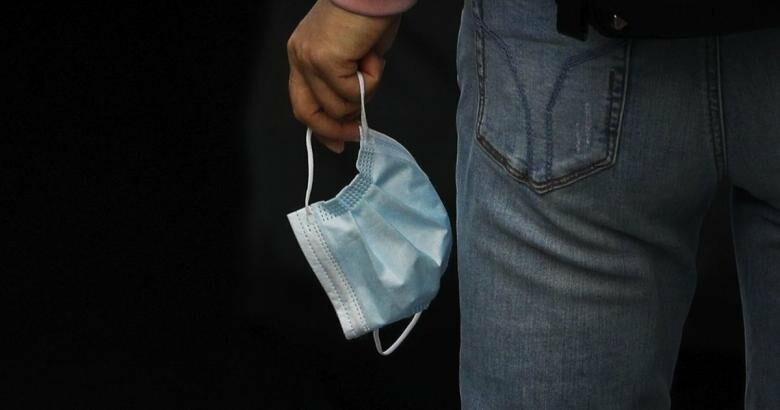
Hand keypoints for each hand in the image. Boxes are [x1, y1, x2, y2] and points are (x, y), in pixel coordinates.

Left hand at [287, 0, 400, 152]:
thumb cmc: (370, 15)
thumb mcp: (354, 57)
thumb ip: (347, 83)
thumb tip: (353, 115)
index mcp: (303, 54)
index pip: (303, 102)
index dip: (321, 128)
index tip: (338, 144)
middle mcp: (299, 57)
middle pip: (307, 112)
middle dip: (334, 129)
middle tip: (359, 133)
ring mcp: (309, 60)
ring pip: (338, 105)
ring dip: (364, 92)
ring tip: (372, 62)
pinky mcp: (325, 61)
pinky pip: (352, 93)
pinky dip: (371, 80)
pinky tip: (373, 56)